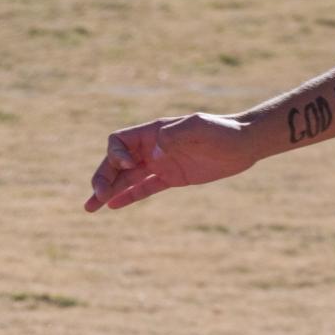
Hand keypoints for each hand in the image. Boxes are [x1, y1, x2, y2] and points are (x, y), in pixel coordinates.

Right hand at [85, 112, 254, 212]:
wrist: (242, 144)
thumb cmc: (220, 131)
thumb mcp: (197, 127)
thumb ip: (173, 137)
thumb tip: (153, 152)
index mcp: (153, 132)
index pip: (119, 142)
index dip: (116, 155)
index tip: (130, 166)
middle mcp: (152, 147)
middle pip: (116, 162)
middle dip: (103, 178)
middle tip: (95, 196)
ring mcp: (161, 164)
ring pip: (127, 178)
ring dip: (109, 191)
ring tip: (91, 207)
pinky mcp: (172, 178)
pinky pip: (145, 188)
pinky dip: (130, 196)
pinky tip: (114, 205)